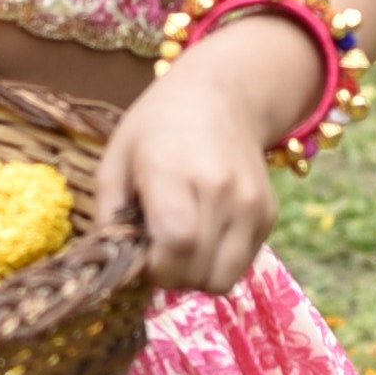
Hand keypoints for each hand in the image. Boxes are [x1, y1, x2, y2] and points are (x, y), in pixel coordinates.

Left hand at [92, 22, 314, 293]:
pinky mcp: (267, 214)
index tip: (141, 255)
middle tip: (156, 250)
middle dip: (170, 275)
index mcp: (173, 171)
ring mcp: (250, 203)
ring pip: (223, 279)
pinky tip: (204, 234)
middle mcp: (220, 188)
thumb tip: (110, 267)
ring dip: (196, 276)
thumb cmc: (156, 128)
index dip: (155, 267)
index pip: (177, 245)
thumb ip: (107, 216)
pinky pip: (241, 265)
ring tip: (181, 247)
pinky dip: (218, 263)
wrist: (220, 95)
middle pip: (198, 271)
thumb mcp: (116, 159)